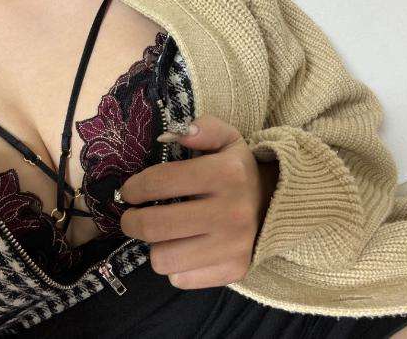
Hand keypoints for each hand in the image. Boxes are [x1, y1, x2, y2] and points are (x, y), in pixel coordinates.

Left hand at [119, 114, 277, 288]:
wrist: (277, 205)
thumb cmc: (240, 171)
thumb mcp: (228, 140)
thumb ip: (203, 128)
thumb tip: (173, 133)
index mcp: (227, 174)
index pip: (160, 182)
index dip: (134, 188)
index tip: (129, 192)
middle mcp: (231, 212)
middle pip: (154, 226)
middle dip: (131, 221)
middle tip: (131, 217)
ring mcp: (234, 246)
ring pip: (163, 258)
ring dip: (155, 246)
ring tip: (162, 235)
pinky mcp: (235, 270)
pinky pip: (182, 279)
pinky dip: (176, 266)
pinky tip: (184, 249)